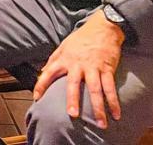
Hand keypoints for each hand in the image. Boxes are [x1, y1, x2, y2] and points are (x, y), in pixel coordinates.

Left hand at [32, 10, 124, 129]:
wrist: (103, 28)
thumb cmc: (81, 38)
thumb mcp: (63, 46)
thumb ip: (53, 59)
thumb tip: (43, 71)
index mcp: (65, 59)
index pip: (49, 72)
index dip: (41, 85)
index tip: (36, 98)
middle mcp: (78, 65)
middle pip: (74, 84)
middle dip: (73, 100)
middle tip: (72, 114)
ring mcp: (94, 68)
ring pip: (96, 90)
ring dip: (98, 108)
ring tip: (100, 123)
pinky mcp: (107, 69)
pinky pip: (111, 88)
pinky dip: (114, 101)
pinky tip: (116, 114)